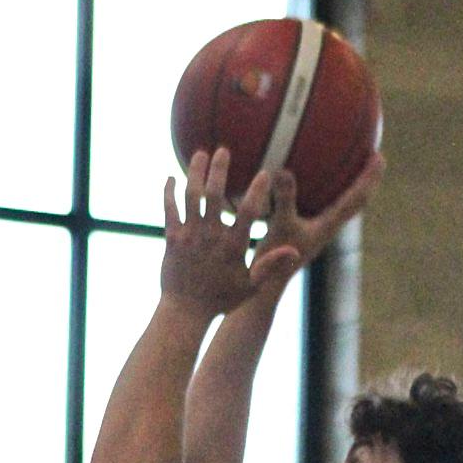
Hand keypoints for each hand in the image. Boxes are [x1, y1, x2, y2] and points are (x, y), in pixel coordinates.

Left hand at [161, 149, 300, 318]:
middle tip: (223, 150)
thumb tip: (294, 251)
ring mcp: (189, 235)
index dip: (257, 191)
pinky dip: (168, 192)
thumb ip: (270, 266)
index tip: (264, 173)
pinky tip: (170, 178)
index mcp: (232, 246)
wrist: (185, 312)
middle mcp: (210, 236)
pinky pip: (169, 209)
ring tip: (200, 154)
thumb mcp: (250, 287)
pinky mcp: (171, 238)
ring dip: (194, 172)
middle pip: (213, 194)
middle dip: (218, 169)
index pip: (248, 212)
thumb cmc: (220, 301)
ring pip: (190, 195)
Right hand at [261, 152, 383, 269]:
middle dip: (367, 179)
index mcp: (329, 224)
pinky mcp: (309, 232)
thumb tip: (284, 170)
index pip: (356, 198)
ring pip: (345, 205)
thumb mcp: (280, 224)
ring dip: (353, 186)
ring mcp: (320, 230)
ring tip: (356, 166)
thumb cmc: (276, 257)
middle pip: (357, 201)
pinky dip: (330, 191)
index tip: (380, 156)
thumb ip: (285, 199)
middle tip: (376, 156)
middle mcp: (329, 227)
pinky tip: (320, 182)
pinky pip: (327, 206)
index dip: (369, 177)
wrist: (269, 283)